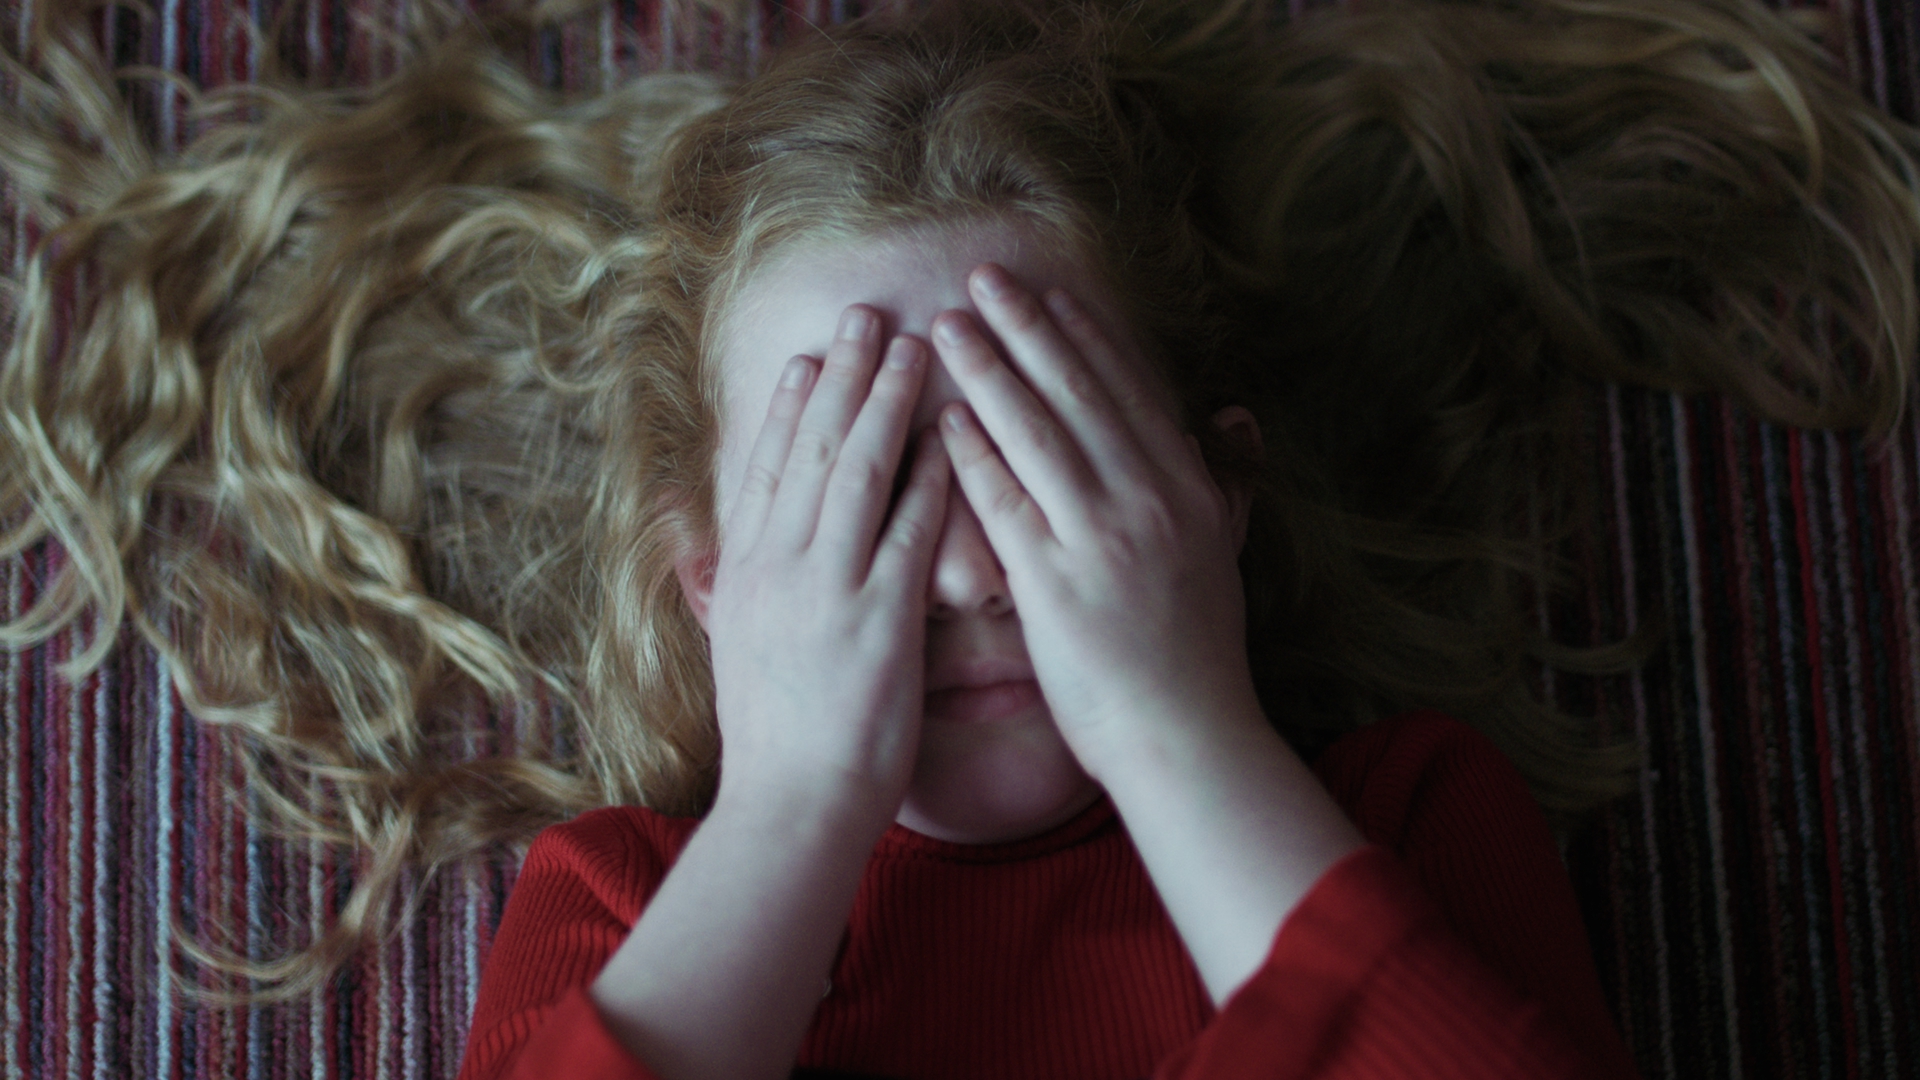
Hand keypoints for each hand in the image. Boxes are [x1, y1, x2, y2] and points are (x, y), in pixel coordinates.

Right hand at [705, 305, 951, 815]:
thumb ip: (719, 582)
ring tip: (915, 347)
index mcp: (745, 572)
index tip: (813, 355)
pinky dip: (928, 479)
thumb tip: (691, 534)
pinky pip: (908, 533)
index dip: (792, 406)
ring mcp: (829, 589)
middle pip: (810, 450)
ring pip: (857, 472)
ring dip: (887, 404)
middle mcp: (780, 567)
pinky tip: (952, 436)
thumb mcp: (728, 647)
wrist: (789, 805)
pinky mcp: (880, 619)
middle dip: (843, 376)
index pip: (766, 468)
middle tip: (869, 315)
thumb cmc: (770, 739)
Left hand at [929, 264, 1258, 777]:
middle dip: (1028, 329)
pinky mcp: (1057, 584)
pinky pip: (1007, 504)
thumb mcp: (1222, 554)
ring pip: (1038, 434)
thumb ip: (1222, 480)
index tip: (1053, 294)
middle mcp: (1151, 502)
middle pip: (1079, 396)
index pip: (1132, 395)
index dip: (1089, 340)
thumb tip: (1233, 417)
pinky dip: (974, 456)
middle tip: (984, 278)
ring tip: (948, 325)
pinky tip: (943, 419)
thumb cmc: (1196, 656)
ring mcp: (1103, 540)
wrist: (1189, 738)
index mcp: (1190, 491)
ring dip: (990, 372)